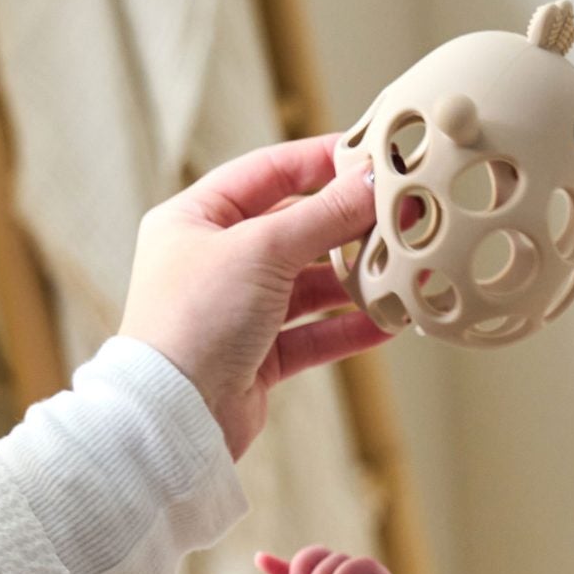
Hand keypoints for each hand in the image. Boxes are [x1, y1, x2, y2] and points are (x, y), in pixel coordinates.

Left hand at [119, 137, 389, 460]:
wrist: (176, 416)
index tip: (368, 158)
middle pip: (294, 230)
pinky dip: (347, 329)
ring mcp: (238, 311)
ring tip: (397, 273)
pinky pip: (313, 335)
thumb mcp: (261, 250)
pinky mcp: (258, 358)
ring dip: (353, 282)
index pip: (267, 173)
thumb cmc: (194, 321)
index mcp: (196, 218)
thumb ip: (322, 217)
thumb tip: (369, 183)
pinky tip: (385, 323)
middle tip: (397, 219)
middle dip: (346, 227)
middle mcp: (215, 260)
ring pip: (308, 286)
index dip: (318, 162)